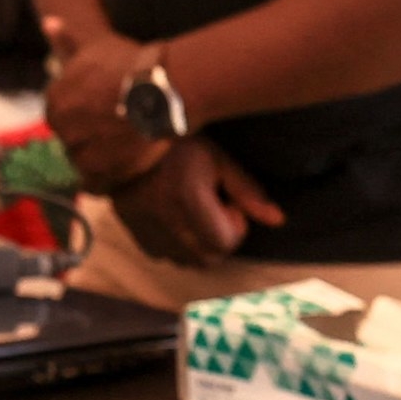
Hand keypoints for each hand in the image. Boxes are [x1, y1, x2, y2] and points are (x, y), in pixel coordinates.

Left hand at [42, 19, 167, 191]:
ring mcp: (79, 150)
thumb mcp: (97, 46)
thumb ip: (68, 41)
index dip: (84, 113)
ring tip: (124, 146)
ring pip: (82, 162)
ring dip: (98, 158)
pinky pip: (94, 185)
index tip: (104, 109)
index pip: (60, 114)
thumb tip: (47, 22)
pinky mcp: (100, 173)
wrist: (168, 88)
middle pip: (71, 139)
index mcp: (55, 99)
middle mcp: (61, 126)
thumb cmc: (134, 63)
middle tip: (117, 128)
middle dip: (89, 136)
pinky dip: (105, 181)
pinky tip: (122, 168)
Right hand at [108, 138, 281, 266]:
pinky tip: (172, 217)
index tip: (225, 198)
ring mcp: (146, 230)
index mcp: (188, 199)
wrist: (123, 138)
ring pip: (186, 261)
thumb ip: (247, 190)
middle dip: (219, 238)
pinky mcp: (133, 232)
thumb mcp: (217, 157)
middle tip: (211, 207)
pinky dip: (174, 244)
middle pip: (209, 258)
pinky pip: (163, 255)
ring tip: (192, 213)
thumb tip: (278, 220)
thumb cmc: (177, 143)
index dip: (234, 223)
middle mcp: (166, 220)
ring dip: (197, 244)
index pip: (227, 242)